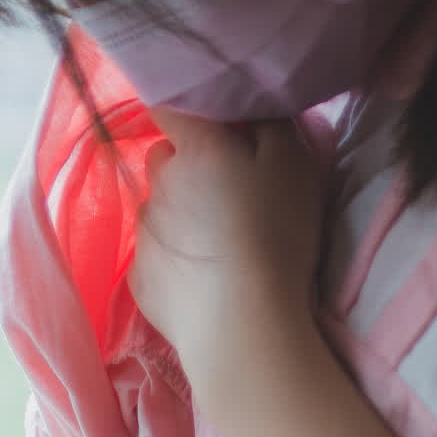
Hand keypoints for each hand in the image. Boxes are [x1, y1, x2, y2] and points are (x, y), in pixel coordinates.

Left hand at [127, 110, 326, 420]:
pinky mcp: (139, 279)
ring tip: (214, 250)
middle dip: (186, 168)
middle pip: (164, 159)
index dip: (187, 111)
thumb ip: (271, 125)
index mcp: (196, 147)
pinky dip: (171, 261)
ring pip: (157, 209)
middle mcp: (159, 183)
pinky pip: (153, 255)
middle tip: (224, 198)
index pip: (170, 104)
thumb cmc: (276, 241)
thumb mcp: (296, 166)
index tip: (212, 129)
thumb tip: (249, 109)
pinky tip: (199, 283)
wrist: (244, 332)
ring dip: (179, 217)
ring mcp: (144, 233)